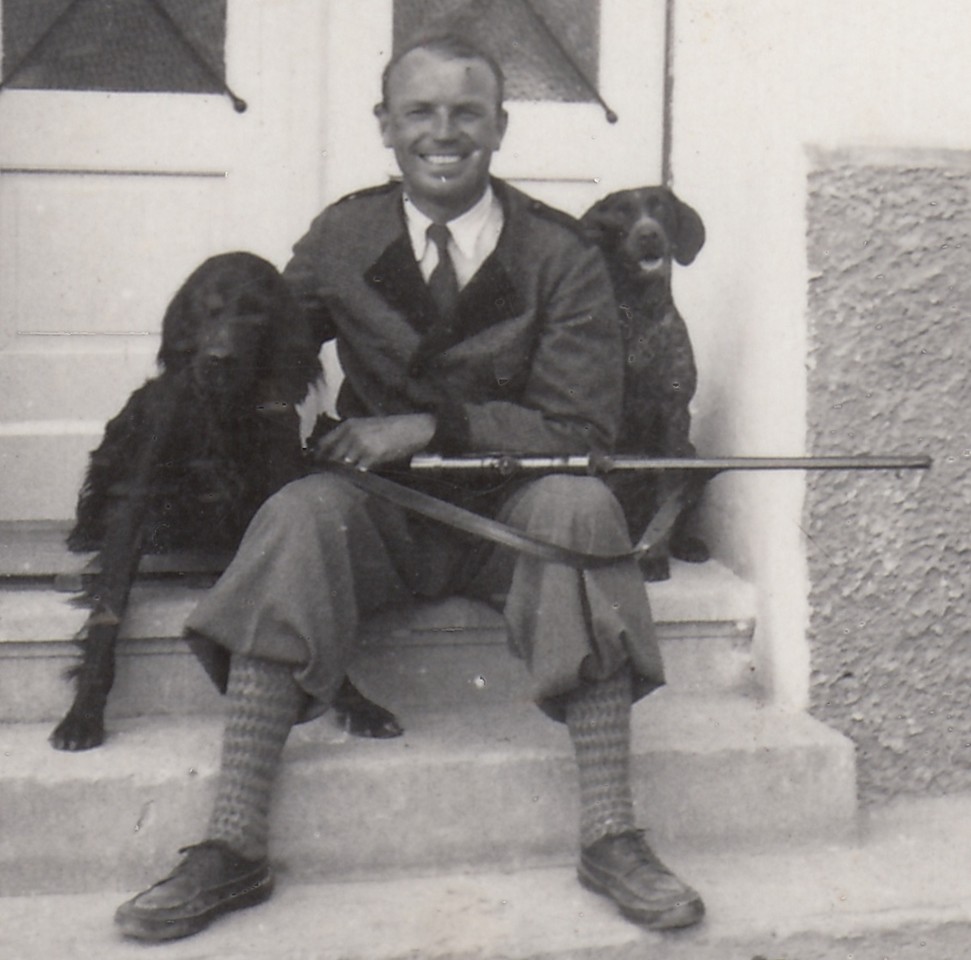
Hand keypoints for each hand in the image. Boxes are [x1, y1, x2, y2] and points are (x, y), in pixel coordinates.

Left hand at [312, 414, 435, 469]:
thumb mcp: (367, 426)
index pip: (324, 443)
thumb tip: (335, 453)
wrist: (412, 429)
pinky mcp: (371, 456)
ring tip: (345, 477)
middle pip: (332, 456)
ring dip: (344, 472)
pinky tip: (361, 475)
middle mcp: (352, 434)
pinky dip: (359, 474)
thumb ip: (350, 436)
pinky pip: (359, 470)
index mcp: (349, 425)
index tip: (316, 464)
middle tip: (328, 475)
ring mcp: (361, 445)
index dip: (319, 455)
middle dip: (330, 467)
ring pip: (344, 465)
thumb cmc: (391, 429)